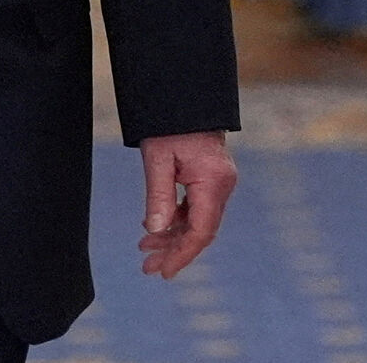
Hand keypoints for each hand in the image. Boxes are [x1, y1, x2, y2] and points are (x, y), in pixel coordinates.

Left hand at [138, 130, 236, 278]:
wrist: (185, 95)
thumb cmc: (169, 122)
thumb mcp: (157, 156)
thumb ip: (158, 195)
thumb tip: (156, 229)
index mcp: (213, 182)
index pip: (201, 231)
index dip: (182, 254)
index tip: (163, 271)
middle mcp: (221, 186)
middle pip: (199, 230)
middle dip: (173, 250)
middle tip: (147, 267)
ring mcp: (218, 182)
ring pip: (197, 220)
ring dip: (172, 235)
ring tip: (145, 248)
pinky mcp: (211, 178)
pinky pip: (196, 207)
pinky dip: (177, 218)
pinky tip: (157, 226)